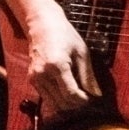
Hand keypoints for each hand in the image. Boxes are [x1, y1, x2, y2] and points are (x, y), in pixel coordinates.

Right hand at [4, 0, 100, 115]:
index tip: (93, 99)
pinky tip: (67, 94)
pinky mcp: (32, 79)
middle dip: (77, 105)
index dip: (84, 101)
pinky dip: (58, 100)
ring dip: (68, 105)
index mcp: (57, 65)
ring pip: (53, 104)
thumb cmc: (64, 34)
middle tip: (88, 100)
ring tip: (79, 98)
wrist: (42, 24)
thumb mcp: (81, 52)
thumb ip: (88, 76)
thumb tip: (96, 95)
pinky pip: (47, 98)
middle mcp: (42, 74)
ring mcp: (35, 78)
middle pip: (62, 102)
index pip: (71, 94)